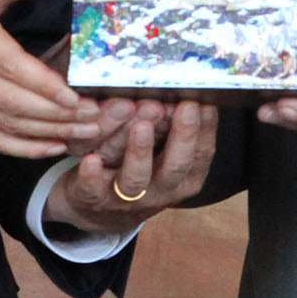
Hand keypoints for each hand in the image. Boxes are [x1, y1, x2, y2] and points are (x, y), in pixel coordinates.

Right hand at [0, 0, 109, 158]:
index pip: (9, 65)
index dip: (44, 86)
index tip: (76, 96)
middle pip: (11, 101)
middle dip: (56, 115)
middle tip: (94, 117)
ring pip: (4, 124)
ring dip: (46, 133)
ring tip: (83, 132)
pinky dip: (22, 147)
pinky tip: (51, 145)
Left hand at [45, 98, 218, 229]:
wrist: (101, 209)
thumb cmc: (139, 169)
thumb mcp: (162, 151)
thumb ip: (172, 125)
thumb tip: (188, 88)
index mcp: (183, 179)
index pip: (201, 154)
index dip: (204, 128)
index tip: (205, 100)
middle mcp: (159, 191)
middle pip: (176, 167)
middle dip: (182, 136)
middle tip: (185, 106)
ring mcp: (128, 198)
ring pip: (135, 178)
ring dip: (139, 152)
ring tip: (141, 126)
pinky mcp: (95, 198)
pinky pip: (93, 190)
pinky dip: (92, 176)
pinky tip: (91, 160)